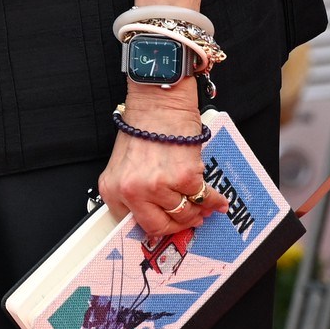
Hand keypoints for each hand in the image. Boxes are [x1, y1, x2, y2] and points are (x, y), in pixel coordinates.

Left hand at [99, 83, 225, 241]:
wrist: (159, 102)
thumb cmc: (144, 126)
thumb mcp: (127, 163)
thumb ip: (136, 191)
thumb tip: (158, 214)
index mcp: (113, 188)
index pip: (133, 223)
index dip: (154, 225)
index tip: (166, 226)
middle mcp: (132, 190)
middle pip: (158, 226)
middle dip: (177, 224)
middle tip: (188, 219)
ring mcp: (157, 186)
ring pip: (183, 214)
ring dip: (196, 210)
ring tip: (201, 203)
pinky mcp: (183, 178)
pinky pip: (203, 198)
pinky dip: (213, 199)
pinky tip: (216, 198)